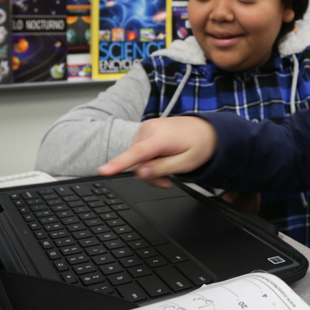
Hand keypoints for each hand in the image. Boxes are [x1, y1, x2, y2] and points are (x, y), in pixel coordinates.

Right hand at [98, 117, 217, 188]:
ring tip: (167, 169)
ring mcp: (145, 129)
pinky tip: (161, 160)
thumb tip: (141, 173)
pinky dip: (148, 161)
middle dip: (150, 176)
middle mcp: (149, 130)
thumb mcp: (186, 163)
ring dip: (149, 170)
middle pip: (137, 164)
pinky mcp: (143, 131)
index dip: (119, 164)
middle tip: (167, 180)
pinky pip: (138, 153)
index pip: (137, 154)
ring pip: (136, 161)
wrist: (205, 129)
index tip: (103, 171)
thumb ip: (163, 168)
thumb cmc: (199, 145)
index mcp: (161, 137)